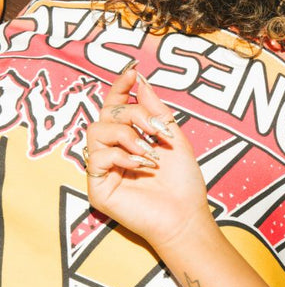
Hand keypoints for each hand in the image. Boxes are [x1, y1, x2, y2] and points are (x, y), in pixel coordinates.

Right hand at [85, 69, 210, 250]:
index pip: (116, 106)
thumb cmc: (183, 181)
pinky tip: (140, 167)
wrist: (186, 214)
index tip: (131, 71)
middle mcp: (113, 150)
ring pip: (97, 130)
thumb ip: (155, 109)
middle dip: (133, 114)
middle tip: (156, 129)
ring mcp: (103, 168)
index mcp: (130, 138)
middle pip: (107, 113)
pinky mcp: (96, 186)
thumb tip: (139, 80)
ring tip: (149, 153)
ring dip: (127, 135)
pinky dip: (121, 156)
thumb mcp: (172, 137)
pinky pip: (97, 156)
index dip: (120, 87)